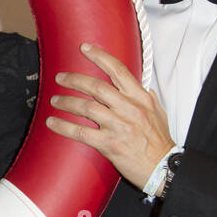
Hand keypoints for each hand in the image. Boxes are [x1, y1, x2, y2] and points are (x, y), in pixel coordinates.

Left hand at [44, 42, 174, 190]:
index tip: (84, 48)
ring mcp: (119, 126)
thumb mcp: (159, 113)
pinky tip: (52, 122)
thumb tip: (142, 87)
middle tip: (61, 77)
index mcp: (141, 98)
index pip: (118, 71)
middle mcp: (129, 108)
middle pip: (96, 87)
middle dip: (75, 79)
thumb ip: (148, 98)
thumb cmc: (160, 142)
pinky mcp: (110, 144)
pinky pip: (81, 132)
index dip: (99, 57)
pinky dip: (64, 126)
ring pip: (86, 107)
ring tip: (55, 100)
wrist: (163, 167)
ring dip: (66, 101)